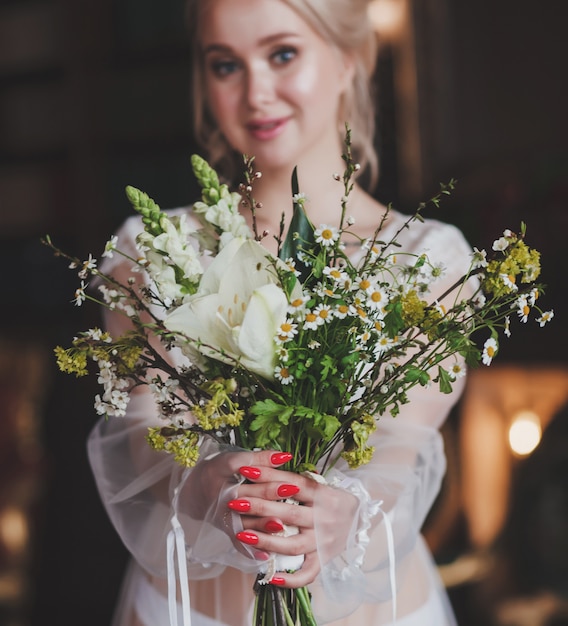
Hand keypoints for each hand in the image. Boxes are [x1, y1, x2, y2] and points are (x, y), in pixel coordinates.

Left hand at [230, 453, 358, 587]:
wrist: (361, 519)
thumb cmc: (332, 498)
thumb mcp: (320, 483)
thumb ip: (297, 479)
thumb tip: (269, 464)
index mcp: (323, 494)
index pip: (293, 483)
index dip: (269, 476)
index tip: (246, 470)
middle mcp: (324, 518)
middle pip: (289, 514)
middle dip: (259, 507)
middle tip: (234, 502)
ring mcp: (324, 541)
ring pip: (293, 545)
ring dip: (266, 541)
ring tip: (242, 534)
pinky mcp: (324, 560)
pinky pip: (307, 574)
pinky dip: (290, 579)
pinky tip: (270, 576)